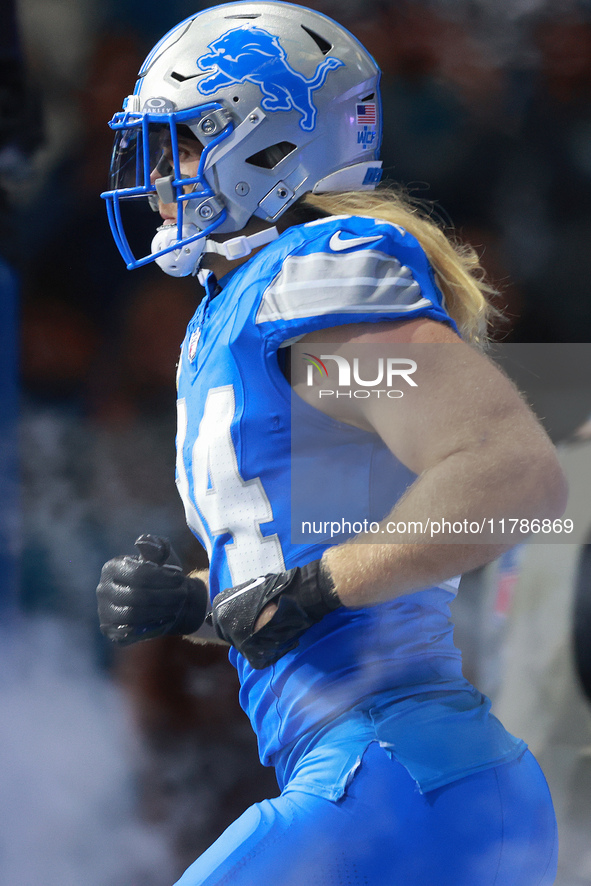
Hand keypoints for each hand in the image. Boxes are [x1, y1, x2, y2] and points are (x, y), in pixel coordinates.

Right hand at [96, 534, 207, 644]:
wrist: (162, 601)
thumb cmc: (162, 575)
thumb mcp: (163, 555)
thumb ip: (157, 546)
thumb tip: (142, 542)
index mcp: (111, 568)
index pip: (137, 573)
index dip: (163, 577)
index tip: (181, 578)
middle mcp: (103, 590)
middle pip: (136, 595)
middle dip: (165, 595)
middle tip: (183, 594)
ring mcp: (104, 612)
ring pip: (134, 614)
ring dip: (161, 610)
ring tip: (178, 604)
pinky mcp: (111, 631)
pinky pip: (131, 632)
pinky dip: (151, 625)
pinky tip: (167, 617)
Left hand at [208, 560, 340, 668]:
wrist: (294, 596)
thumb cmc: (275, 589)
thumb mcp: (250, 589)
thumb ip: (238, 601)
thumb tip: (235, 609)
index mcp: (220, 606)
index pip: (220, 622)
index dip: (234, 623)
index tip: (246, 622)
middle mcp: (223, 622)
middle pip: (228, 636)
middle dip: (241, 634)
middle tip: (258, 629)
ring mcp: (235, 637)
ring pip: (241, 647)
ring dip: (253, 643)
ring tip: (268, 633)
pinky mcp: (250, 651)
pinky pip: (254, 657)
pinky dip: (263, 652)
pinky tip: (273, 641)